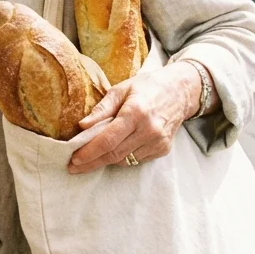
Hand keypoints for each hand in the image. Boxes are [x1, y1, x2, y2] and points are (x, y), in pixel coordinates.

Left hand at [68, 63, 200, 173]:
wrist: (180, 92)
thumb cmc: (147, 87)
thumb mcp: (120, 89)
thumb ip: (101, 109)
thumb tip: (82, 126)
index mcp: (136, 113)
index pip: (108, 140)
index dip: (89, 152)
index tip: (74, 159)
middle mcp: (149, 130)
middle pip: (115, 154)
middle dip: (92, 162)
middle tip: (74, 166)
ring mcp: (158, 142)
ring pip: (125, 160)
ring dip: (106, 160)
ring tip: (90, 158)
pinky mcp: (163, 149)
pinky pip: (136, 159)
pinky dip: (122, 157)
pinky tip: (114, 150)